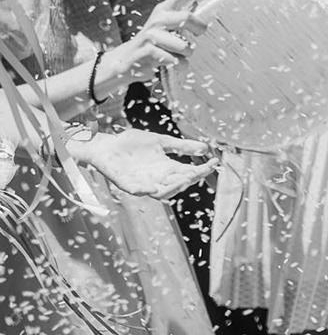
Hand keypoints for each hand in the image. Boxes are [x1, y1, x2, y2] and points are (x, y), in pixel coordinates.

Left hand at [69, 128, 214, 197]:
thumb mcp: (161, 142)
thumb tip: (205, 148)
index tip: (214, 163)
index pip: (188, 172)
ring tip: (184, 179)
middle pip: (178, 184)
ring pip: (161, 192)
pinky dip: (145, 191)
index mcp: (166, 168)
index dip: (201, 170)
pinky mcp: (126, 183)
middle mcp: (157, 178)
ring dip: (173, 187)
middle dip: (190, 179)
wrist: (106, 144)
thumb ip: (181, 146)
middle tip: (200, 172)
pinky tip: (154, 188)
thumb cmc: (132, 143)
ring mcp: (142, 182)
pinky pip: (137, 191)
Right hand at [102, 0, 214, 84]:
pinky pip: (173, 60)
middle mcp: (157, 19)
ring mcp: (149, 35)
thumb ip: (184, 18)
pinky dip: (178, 65)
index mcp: (164, 9)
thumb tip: (211, 9)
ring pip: (183, 45)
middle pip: (186, 17)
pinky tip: (171, 64)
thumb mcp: (168, 27)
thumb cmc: (155, 44)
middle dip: (199, 28)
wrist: (126, 61)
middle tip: (199, 34)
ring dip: (187, 54)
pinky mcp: (145, 52)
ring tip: (180, 55)